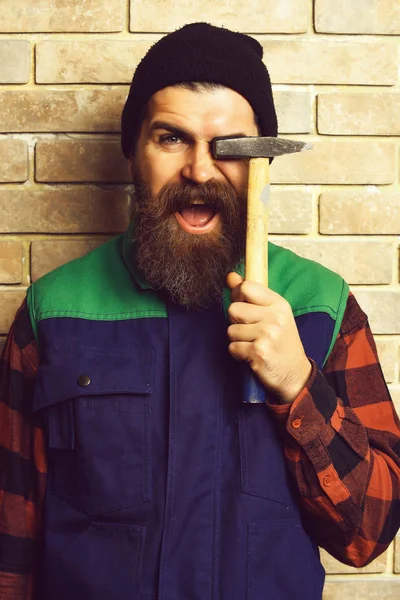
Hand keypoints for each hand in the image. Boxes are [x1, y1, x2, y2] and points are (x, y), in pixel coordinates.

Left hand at [226, 272, 311, 403]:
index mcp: (279, 304)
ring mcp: (268, 335)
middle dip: (236, 322)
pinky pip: (233, 347)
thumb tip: (230, 277)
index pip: (247, 287)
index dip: (238, 296)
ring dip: (237, 340)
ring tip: (253, 344)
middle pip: (233, 309)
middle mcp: (275, 317)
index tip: (245, 307)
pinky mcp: (259, 352)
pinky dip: (238, 354)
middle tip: (251, 331)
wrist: (295, 374)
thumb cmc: (281, 342)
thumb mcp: (273, 314)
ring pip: (230, 330)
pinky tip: (252, 355)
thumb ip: (251, 295)